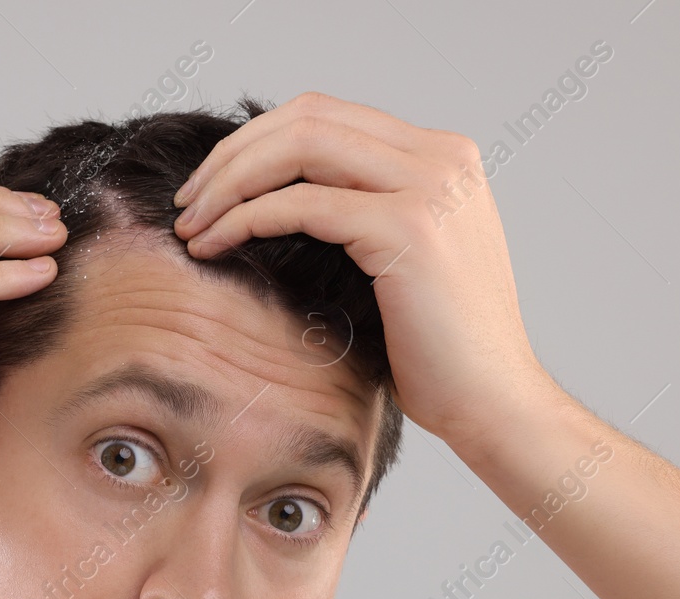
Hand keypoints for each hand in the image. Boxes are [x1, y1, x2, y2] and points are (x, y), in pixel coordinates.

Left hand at [171, 92, 558, 448]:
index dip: (257, 141)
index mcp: (442, 156)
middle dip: (234, 154)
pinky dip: (247, 217)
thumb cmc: (440, 354)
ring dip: (231, 181)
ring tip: (191, 224)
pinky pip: (303, 204)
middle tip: (187, 202)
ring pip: (300, 147)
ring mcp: (429, 188)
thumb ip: (364, 214)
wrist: (492, 404)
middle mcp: (442, 157)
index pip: (328, 114)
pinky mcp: (408, 229)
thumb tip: (282, 199)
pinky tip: (215, 244)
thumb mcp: (403, 262)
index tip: (211, 186)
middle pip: (308, 116)